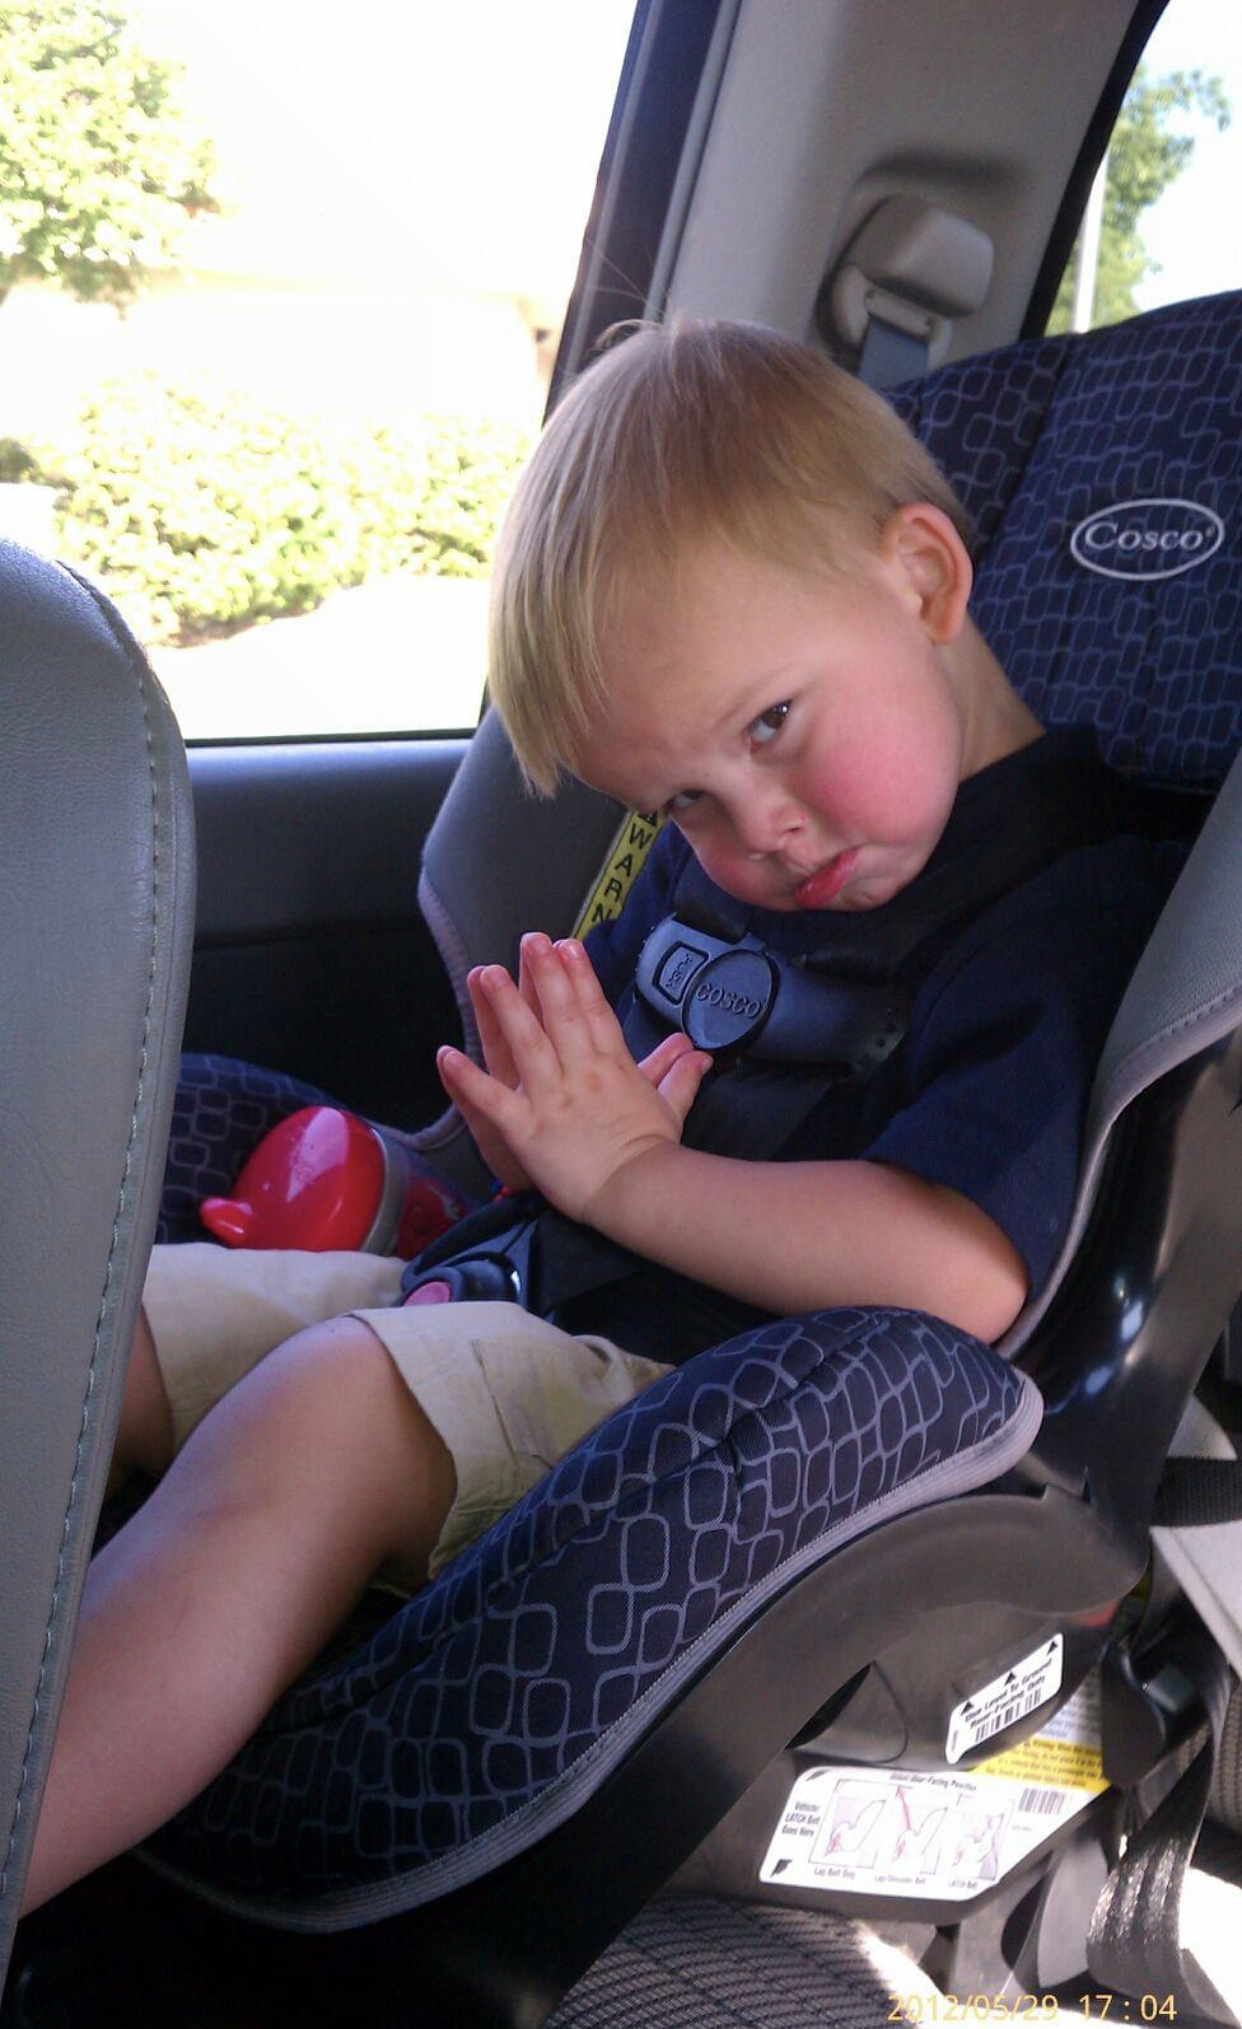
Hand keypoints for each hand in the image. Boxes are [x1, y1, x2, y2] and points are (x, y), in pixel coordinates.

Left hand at [437, 933, 711, 1220]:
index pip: (595, 1012)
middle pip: (560, 1015)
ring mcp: (552, 1098)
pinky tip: (446, 1055)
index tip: (567, 946)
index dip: (580, 977)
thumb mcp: (671, 1108)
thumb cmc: (655, 1154)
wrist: (640, 1193)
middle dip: (545, 974)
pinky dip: (468, 1079)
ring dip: (506, 1006)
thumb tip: (698, 1052)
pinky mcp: (528, 1129)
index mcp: (614, 1066)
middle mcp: (581, 1073)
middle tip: (530, 940)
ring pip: (526, 1043)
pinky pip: (492, 1100)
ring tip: (488, 973)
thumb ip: (679, 1075)